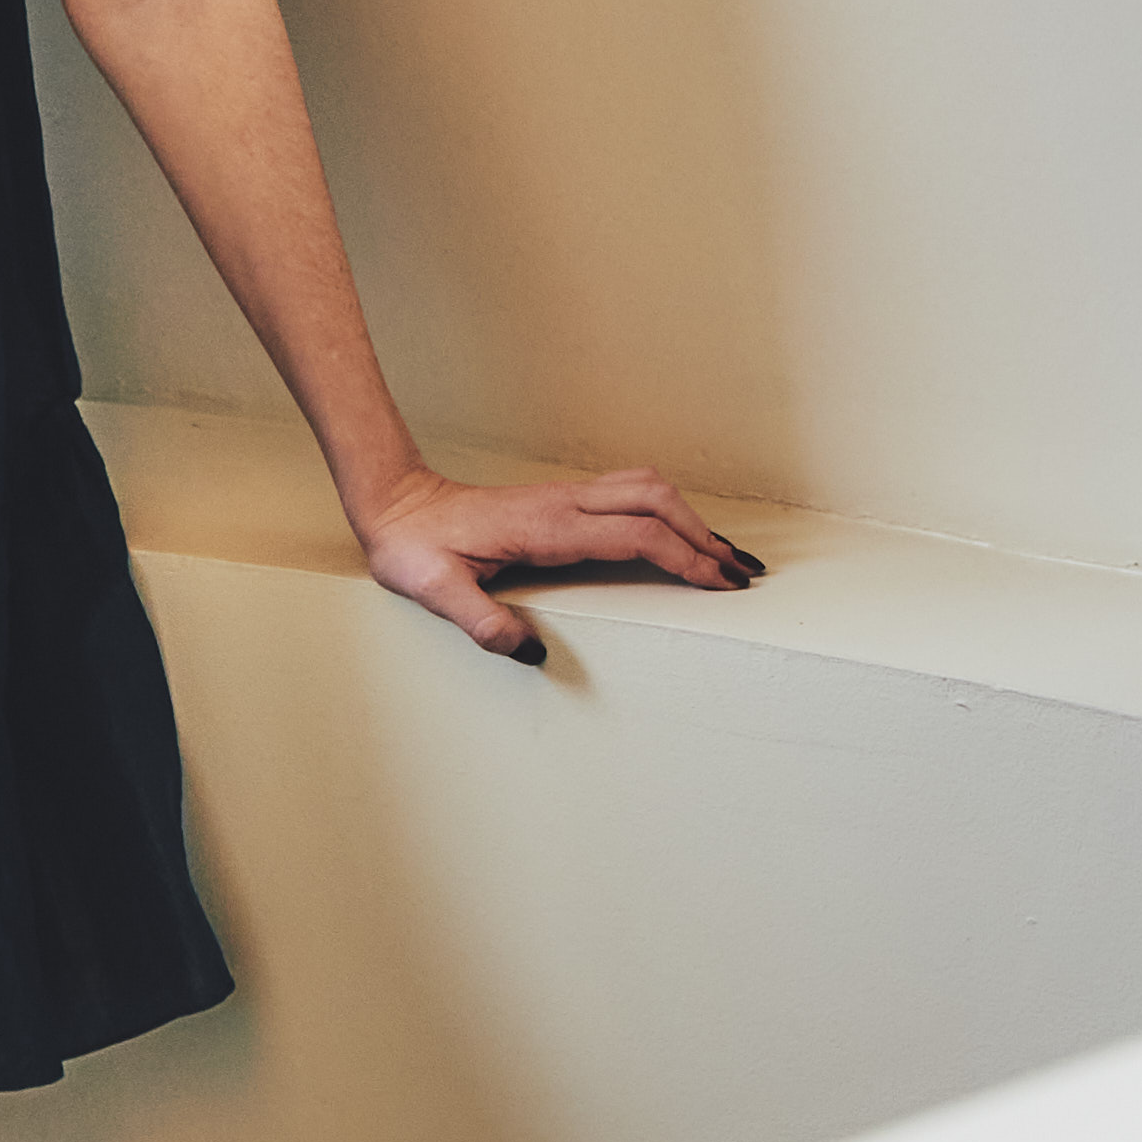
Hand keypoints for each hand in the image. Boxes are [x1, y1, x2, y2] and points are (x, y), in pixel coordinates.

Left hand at [359, 460, 765, 662]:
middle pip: (659, 504)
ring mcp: (568, 496)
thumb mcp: (436, 591)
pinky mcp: (565, 498)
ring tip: (725, 556)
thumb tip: (528, 652)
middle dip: (706, 538)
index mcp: (549, 527)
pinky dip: (668, 512)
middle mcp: (567, 503)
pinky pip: (631, 493)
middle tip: (741, 575)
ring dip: (693, 519)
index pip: (637, 536)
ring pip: (650, 490)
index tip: (718, 583)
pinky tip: (681, 534)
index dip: (684, 558)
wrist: (400, 507)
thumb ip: (481, 621)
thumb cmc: (417, 549)